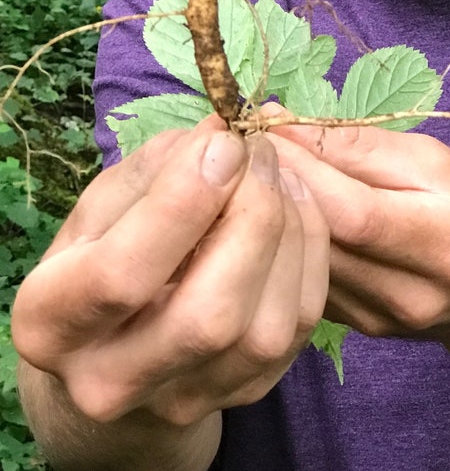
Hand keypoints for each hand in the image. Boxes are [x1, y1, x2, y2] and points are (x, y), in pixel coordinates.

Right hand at [12, 116, 328, 426]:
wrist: (114, 350)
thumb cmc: (103, 255)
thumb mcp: (103, 205)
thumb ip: (156, 169)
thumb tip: (221, 137)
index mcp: (51, 323)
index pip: (122, 274)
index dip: (184, 200)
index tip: (224, 141)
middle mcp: (110, 383)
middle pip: (208, 316)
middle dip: (250, 216)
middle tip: (257, 150)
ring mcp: (183, 400)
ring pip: (264, 330)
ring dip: (288, 232)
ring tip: (277, 174)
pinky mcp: (244, 393)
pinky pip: (299, 327)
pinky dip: (309, 255)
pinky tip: (296, 207)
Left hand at [269, 115, 449, 344]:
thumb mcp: (440, 162)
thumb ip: (366, 147)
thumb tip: (287, 124)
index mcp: (444, 244)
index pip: (352, 211)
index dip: (300, 167)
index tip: (264, 125)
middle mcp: (408, 294)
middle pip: (318, 238)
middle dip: (273, 181)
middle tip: (245, 138)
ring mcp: (375, 319)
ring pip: (299, 260)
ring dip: (268, 208)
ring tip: (251, 166)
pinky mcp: (351, 329)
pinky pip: (302, 276)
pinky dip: (281, 236)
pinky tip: (271, 204)